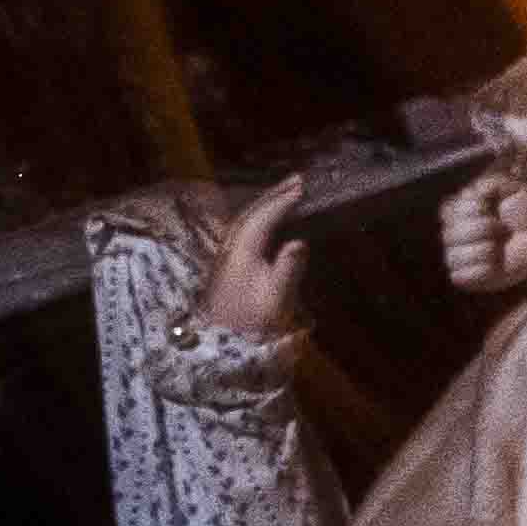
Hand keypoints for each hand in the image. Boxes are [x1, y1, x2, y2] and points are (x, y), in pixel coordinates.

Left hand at [195, 173, 315, 343]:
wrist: (223, 346)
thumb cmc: (253, 323)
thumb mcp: (277, 300)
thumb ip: (288, 270)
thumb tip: (300, 242)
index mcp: (243, 253)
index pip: (263, 218)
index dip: (283, 202)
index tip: (304, 188)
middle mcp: (231, 248)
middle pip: (250, 213)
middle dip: (273, 194)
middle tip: (297, 179)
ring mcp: (227, 256)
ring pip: (245, 219)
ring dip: (265, 202)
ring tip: (286, 191)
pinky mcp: (228, 265)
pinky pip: (244, 228)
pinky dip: (259, 215)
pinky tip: (268, 218)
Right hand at [436, 168, 526, 294]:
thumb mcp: (514, 188)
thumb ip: (493, 184)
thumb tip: (475, 192)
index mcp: (463, 212)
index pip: (447, 212)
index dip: (467, 210)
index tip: (487, 207)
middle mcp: (458, 235)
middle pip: (449, 235)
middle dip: (478, 229)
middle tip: (500, 227)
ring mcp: (463, 257)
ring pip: (453, 257)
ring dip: (479, 250)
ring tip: (497, 248)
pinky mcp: (470, 278)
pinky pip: (459, 277)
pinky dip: (478, 270)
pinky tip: (494, 264)